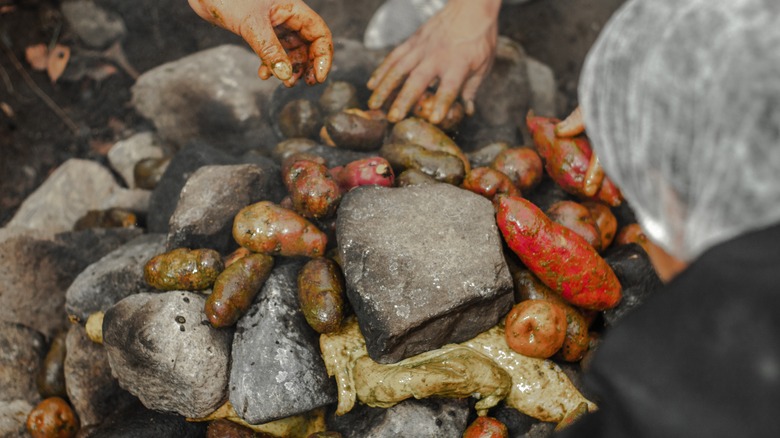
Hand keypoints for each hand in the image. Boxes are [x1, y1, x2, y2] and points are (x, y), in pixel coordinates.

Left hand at [188, 0, 332, 86]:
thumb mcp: (252, 25)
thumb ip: (270, 50)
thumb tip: (286, 76)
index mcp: (293, 9)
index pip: (319, 34)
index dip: (323, 57)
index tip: (318, 78)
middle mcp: (287, 17)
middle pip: (309, 45)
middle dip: (309, 65)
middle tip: (306, 83)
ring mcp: (274, 25)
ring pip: (292, 51)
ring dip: (290, 69)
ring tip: (285, 83)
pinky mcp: (259, 32)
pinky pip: (273, 53)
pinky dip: (271, 66)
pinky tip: (263, 74)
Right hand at [366, 0, 500, 122]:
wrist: (470, 8)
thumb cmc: (479, 39)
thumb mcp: (483, 65)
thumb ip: (471, 90)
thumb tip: (467, 111)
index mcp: (458, 64)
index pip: (449, 87)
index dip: (442, 103)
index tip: (435, 119)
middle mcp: (437, 56)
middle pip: (418, 79)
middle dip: (404, 99)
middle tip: (393, 117)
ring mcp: (422, 47)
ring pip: (399, 68)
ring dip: (385, 87)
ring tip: (374, 104)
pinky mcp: (413, 40)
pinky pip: (394, 56)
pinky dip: (382, 70)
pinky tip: (372, 84)